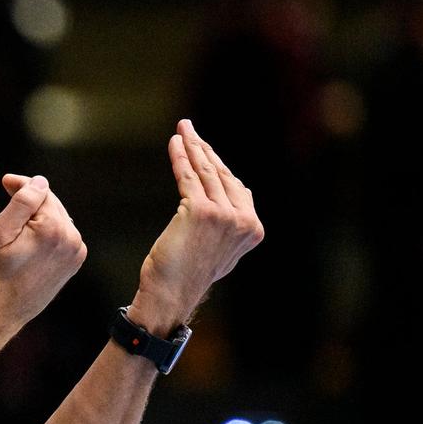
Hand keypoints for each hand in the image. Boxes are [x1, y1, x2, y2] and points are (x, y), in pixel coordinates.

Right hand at [0, 174, 86, 329]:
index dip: (21, 184)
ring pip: (58, 219)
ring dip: (39, 215)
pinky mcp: (73, 264)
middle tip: (9, 192)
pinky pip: (62, 236)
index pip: (41, 192)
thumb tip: (40, 182)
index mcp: (54, 228)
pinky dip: (47, 231)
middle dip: (31, 199)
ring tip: (17, 221)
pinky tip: (29, 238)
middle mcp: (71, 239)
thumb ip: (22, 202)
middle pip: (52, 204)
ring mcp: (75, 253)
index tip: (6, 182)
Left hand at [128, 119, 263, 333]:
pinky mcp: (200, 211)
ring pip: (205, 172)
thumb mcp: (220, 247)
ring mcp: (224, 215)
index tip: (203, 147)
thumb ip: (232, 223)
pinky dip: (180, 157)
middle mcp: (243, 221)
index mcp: (253, 229)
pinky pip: (187, 176)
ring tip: (183, 129)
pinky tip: (175, 143)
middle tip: (190, 128)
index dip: (217, 164)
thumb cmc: (187, 274)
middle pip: (221, 175)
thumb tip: (240, 192)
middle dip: (204, 149)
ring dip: (192, 146)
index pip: (236, 186)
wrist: (170, 295)